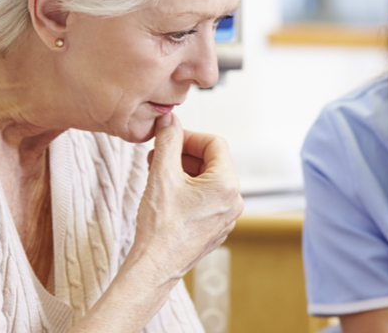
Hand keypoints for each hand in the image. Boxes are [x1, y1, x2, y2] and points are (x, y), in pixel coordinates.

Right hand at [132, 112, 242, 280]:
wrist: (154, 266)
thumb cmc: (160, 228)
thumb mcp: (161, 174)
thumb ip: (168, 140)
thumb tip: (170, 121)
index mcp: (227, 185)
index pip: (215, 143)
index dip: (190, 136)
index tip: (170, 137)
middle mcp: (233, 201)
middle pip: (212, 162)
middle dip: (184, 155)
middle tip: (159, 154)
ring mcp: (225, 217)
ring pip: (208, 182)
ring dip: (184, 172)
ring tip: (157, 172)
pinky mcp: (214, 229)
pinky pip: (205, 200)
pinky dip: (187, 191)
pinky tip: (165, 193)